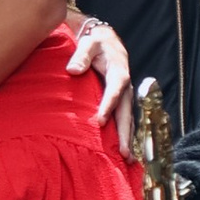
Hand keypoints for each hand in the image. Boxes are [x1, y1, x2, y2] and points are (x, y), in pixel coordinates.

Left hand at [66, 11, 133, 154]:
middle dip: (124, 132)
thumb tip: (72, 70)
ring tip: (127, 159)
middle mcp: (126, 86)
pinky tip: (124, 151)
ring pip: (128, 119)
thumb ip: (81, 55)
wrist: (105, 40)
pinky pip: (124, 119)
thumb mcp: (88, 43)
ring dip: (127, 138)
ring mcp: (125, 95)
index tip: (99, 121)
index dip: (108, 105)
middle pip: (126, 111)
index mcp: (118, 71)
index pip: (115, 90)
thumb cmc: (95, 43)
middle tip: (122, 152)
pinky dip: (125, 134)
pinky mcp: (122, 101)